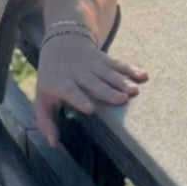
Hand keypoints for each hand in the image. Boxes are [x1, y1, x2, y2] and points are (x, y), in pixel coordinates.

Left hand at [34, 32, 148, 150]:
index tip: (90, 109)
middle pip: (95, 83)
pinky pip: (119, 64)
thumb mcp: (42, 97)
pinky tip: (144, 76)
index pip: (71, 91)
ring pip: (109, 74)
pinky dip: (131, 69)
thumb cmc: (52, 77)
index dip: (80, 100)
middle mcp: (79, 73)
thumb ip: (45, 120)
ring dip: (122, 81)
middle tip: (122, 100)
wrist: (61, 42)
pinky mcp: (105, 59)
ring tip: (134, 91)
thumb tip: (53, 143)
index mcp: (62, 83)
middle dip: (108, 91)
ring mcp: (93, 65)